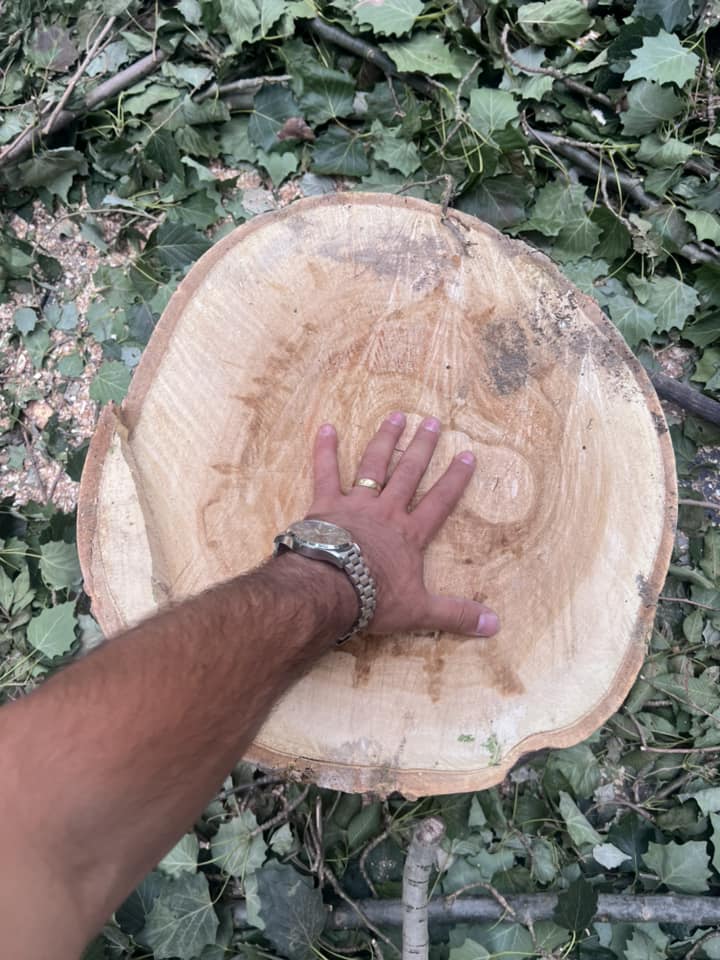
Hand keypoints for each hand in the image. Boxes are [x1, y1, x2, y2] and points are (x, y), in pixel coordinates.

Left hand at [306, 412, 499, 637]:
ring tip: (396, 416)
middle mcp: (387, 512)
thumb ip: (456, 614)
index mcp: (410, 534)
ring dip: (385, 440)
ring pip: (374, 465)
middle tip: (432, 421)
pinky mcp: (326, 504)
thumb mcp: (420, 611)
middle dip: (422, 447)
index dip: (455, 479)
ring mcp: (356, 504)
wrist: (330, 589)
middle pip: (409, 473)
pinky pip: (325, 472)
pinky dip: (325, 450)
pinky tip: (326, 427)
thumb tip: (494, 625)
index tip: (467, 454)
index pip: (440, 502)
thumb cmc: (373, 599)